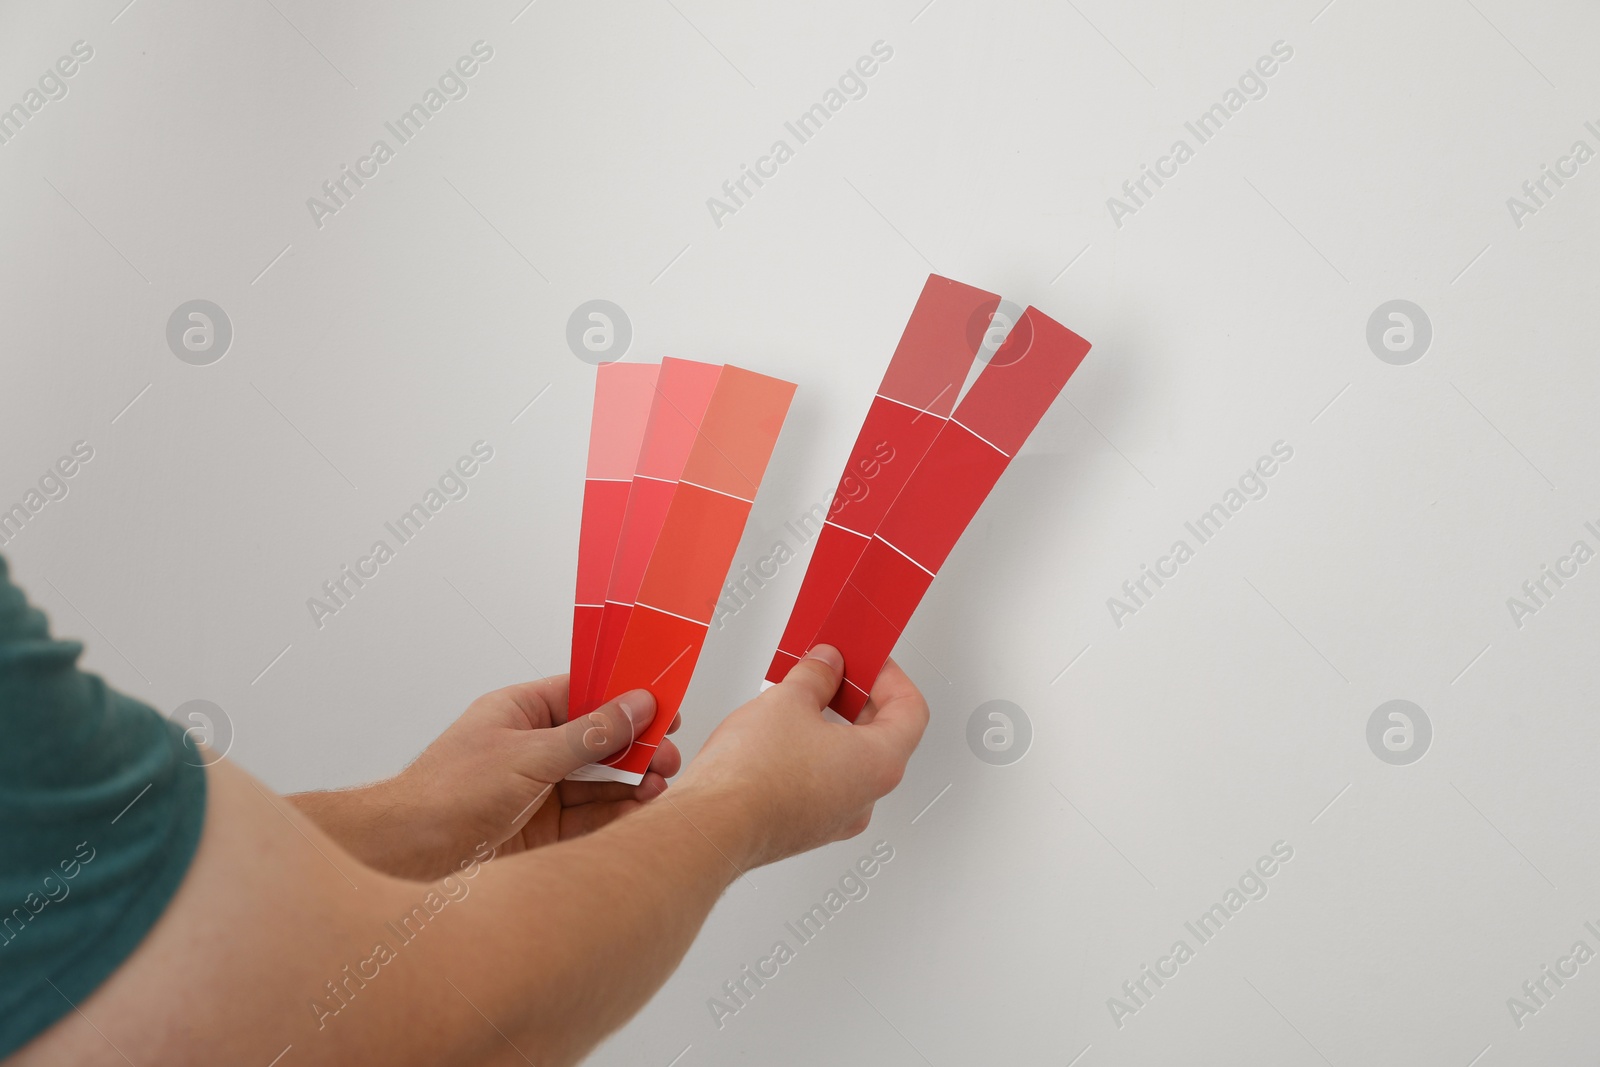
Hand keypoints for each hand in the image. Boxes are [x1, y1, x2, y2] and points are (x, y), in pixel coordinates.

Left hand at [293, 675, 680, 879]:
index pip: (584, 694)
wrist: (406, 858)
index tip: (664, 705)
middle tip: (667, 756)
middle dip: (636, 747)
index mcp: (520, 713)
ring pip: (599, 782)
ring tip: (658, 786)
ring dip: (632, 783)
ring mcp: (538, 792)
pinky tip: (640, 813)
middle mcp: (531, 749)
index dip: (626, 698)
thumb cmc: (446, 794)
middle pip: (598, 741)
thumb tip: (635, 706)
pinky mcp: (543, 833)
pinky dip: (619, 816)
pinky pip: (591, 820)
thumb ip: (589, 733)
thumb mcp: (528, 754)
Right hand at [673, 646, 927, 868]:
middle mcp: (866, 796)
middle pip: (882, 735)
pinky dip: (813, 753)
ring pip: (849, 761)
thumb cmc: (752, 777)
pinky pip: (823, 782)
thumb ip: (817, 675)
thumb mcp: (789, 700)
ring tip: (800, 698)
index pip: (910, 710)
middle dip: (858, 697)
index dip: (890, 676)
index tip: (868, 660)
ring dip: (832, 725)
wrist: (712, 827)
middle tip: (833, 671)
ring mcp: (837, 816)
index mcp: (879, 763)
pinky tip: (782, 734)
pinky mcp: (807, 826)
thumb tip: (827, 665)